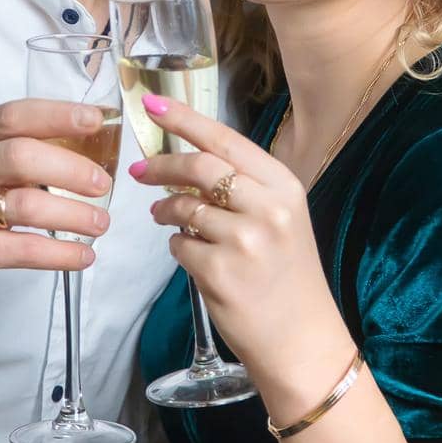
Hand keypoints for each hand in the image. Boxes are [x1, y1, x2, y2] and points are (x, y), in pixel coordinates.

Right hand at [0, 99, 114, 310]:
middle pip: (22, 156)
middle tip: (102, 184)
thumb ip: (17, 149)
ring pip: (28, 205)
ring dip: (75, 215)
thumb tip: (87, 141)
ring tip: (100, 222)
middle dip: (72, 168)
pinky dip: (62, 253)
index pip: (13, 116)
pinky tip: (83, 255)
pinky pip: (26, 249)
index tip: (95, 120)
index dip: (58, 114)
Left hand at [129, 94, 352, 383]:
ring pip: (183, 207)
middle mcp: (268, 208)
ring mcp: (244, 241)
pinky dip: (176, 246)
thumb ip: (244, 187)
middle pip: (199, 167)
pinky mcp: (220, 272)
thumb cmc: (287, 275)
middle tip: (138, 170)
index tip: (152, 103)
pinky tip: (191, 254)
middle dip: (161, 164)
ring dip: (165, 210)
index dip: (185, 118)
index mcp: (284, 186)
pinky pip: (178, 245)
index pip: (226, 140)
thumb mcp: (280, 218)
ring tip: (163, 217)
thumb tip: (186, 161)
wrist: (302, 339)